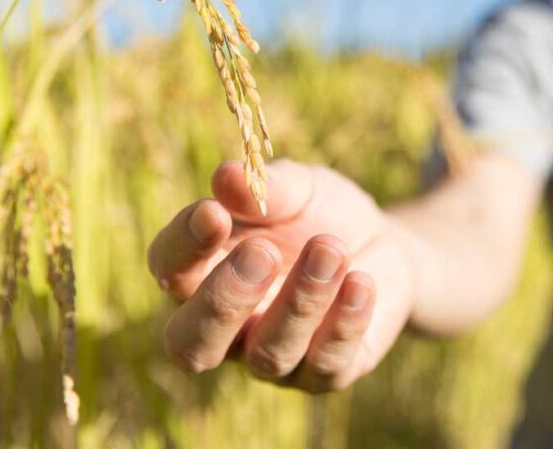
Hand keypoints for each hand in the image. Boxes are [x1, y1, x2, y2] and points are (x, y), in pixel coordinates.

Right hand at [147, 159, 416, 391]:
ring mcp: (273, 358)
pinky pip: (327, 364)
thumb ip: (264, 188)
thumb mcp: (298, 188)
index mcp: (202, 274)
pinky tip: (361, 282)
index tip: (213, 212)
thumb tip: (226, 178)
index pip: (169, 269)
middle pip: (191, 345)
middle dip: (223, 301)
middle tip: (262, 252)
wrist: (383, 243)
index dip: (184, 245)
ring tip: (330, 248)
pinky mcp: (325, 374)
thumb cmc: (318, 212)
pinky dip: (344, 323)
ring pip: (268, 354)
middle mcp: (227, 328)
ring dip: (300, 301)